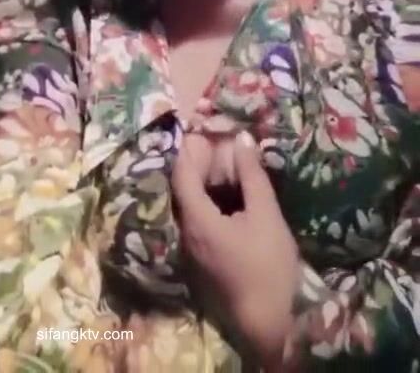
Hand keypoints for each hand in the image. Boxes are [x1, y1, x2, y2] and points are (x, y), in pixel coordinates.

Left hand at [172, 130, 298, 368]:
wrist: (268, 323)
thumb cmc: (268, 266)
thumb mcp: (266, 215)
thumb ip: (252, 176)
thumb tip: (241, 139)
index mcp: (196, 219)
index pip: (182, 173)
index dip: (191, 148)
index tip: (205, 128)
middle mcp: (186, 231)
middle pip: (183, 187)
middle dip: (198, 161)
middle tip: (220, 141)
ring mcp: (192, 246)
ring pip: (190, 202)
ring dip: (205, 180)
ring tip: (227, 161)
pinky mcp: (202, 256)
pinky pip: (198, 217)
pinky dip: (209, 198)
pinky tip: (230, 193)